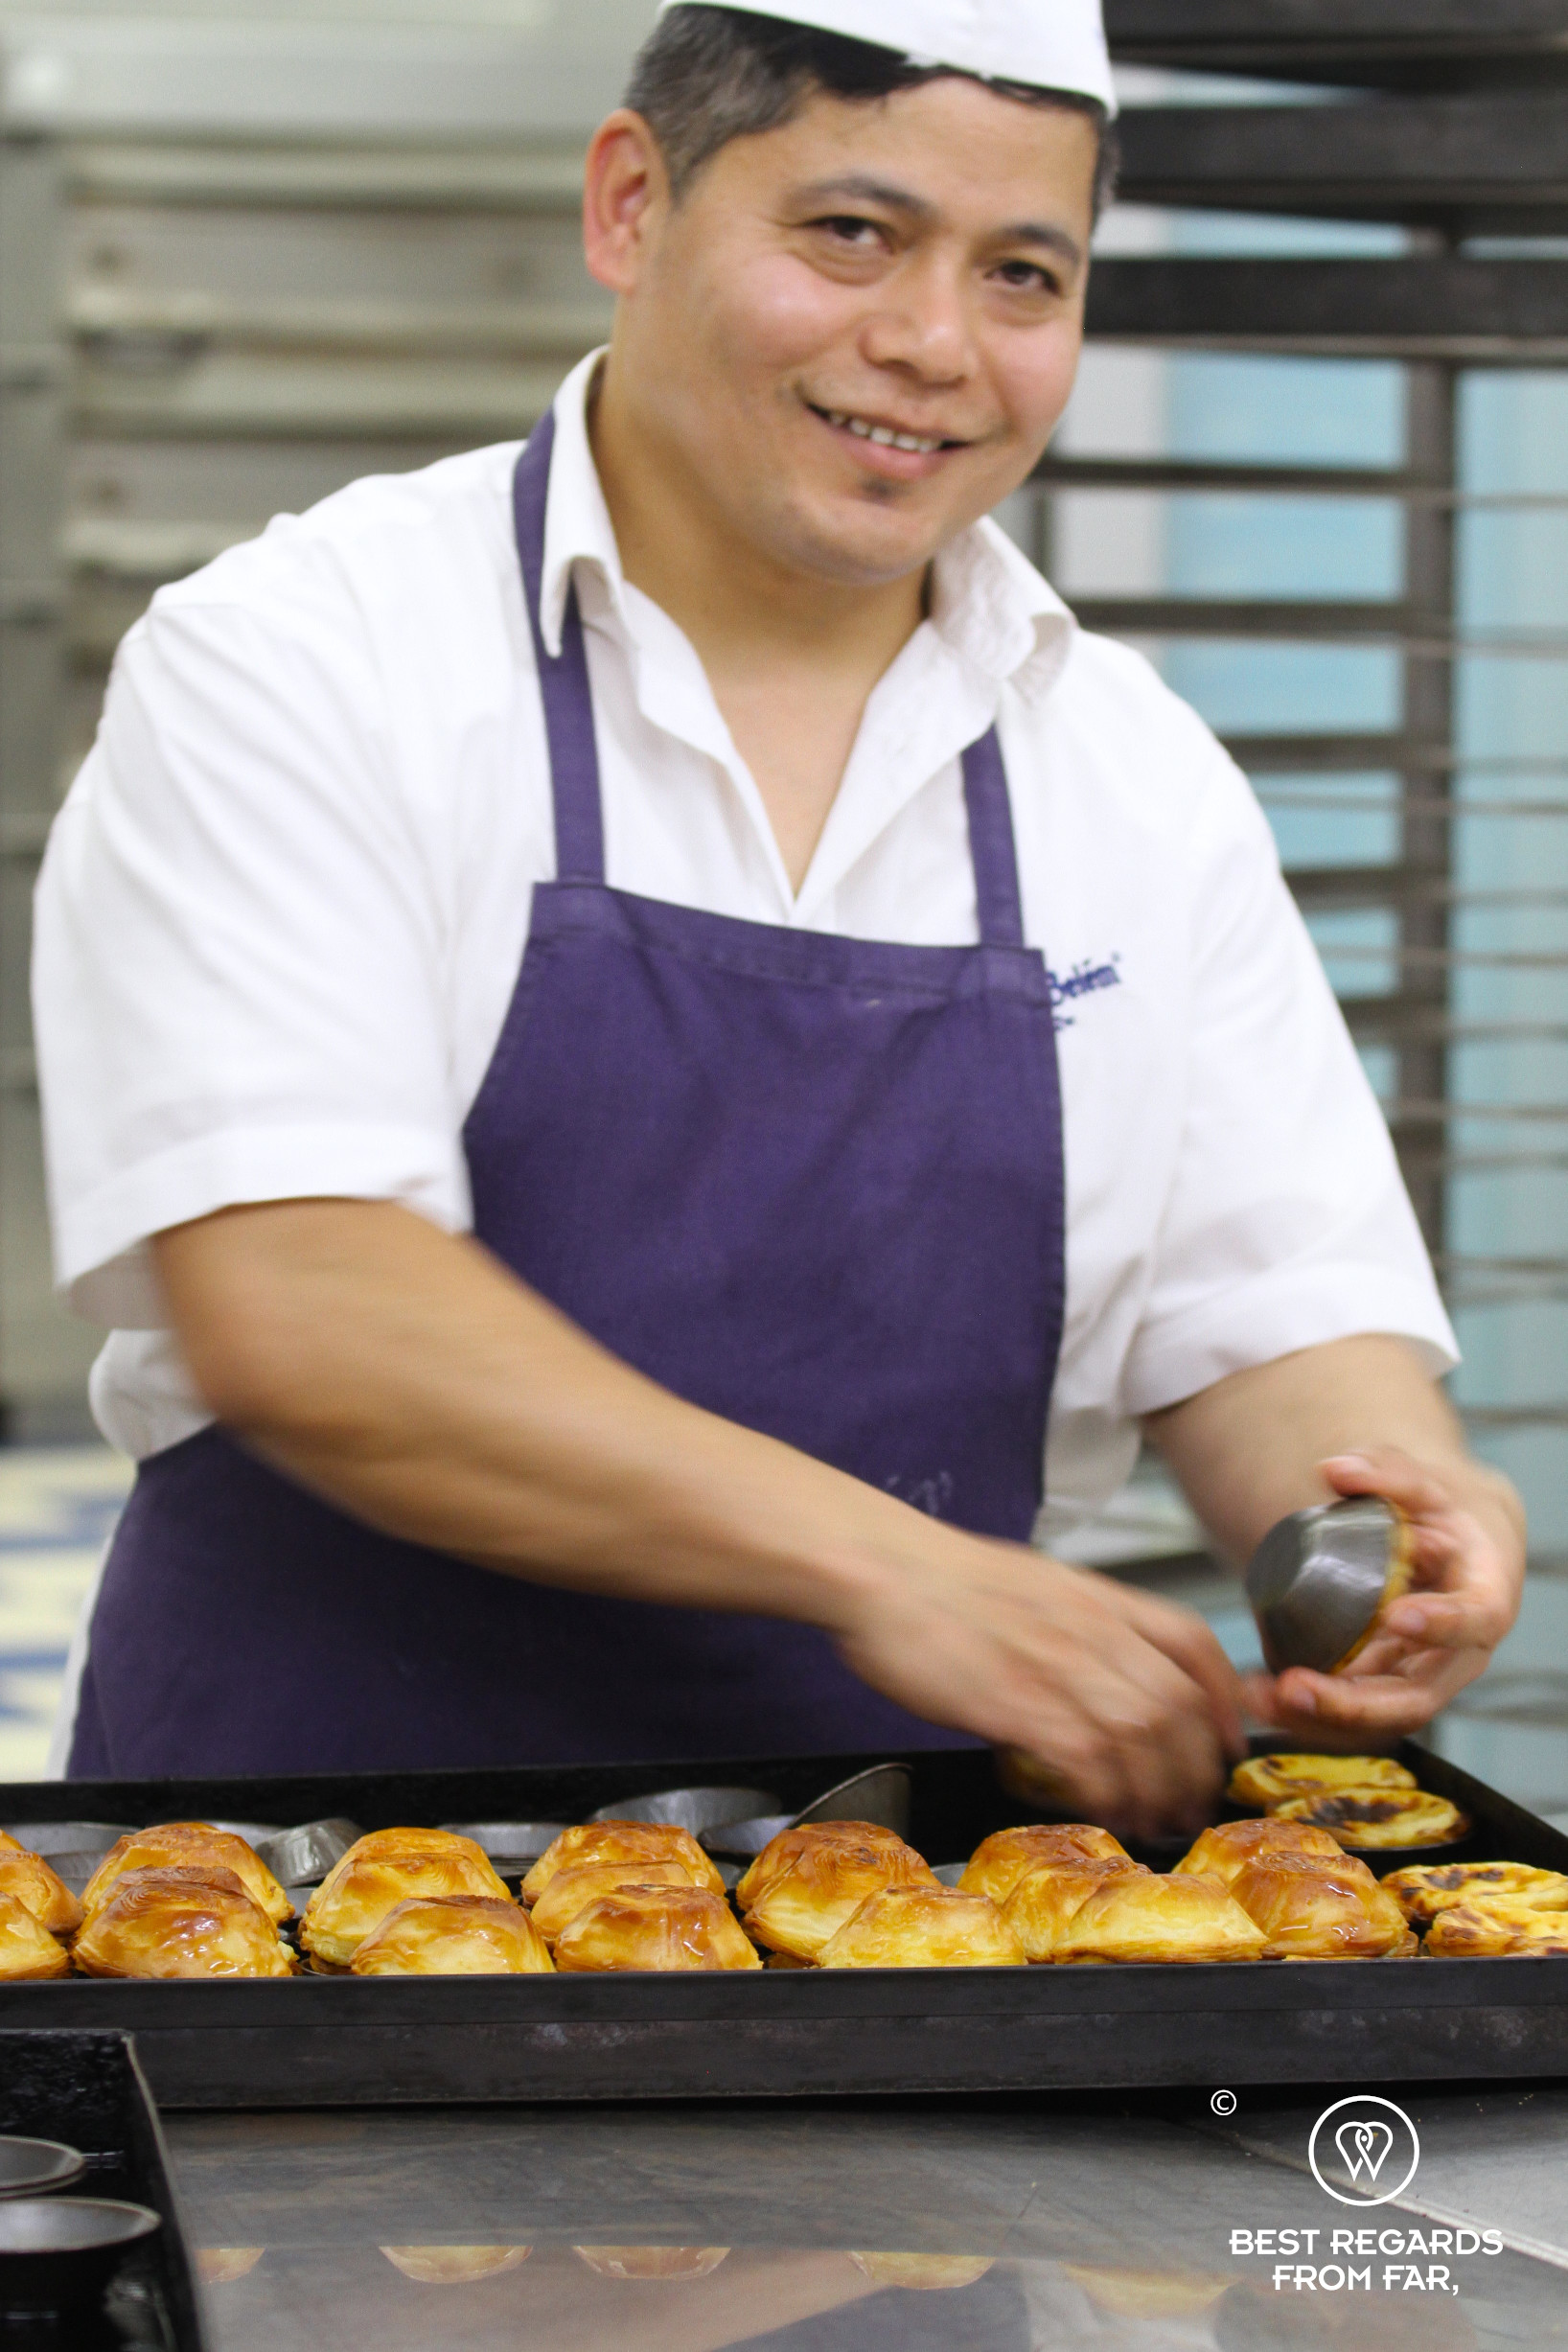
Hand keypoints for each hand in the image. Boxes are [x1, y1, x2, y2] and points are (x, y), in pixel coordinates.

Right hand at [831, 1534, 1247, 1839]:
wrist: (881, 1572)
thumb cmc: (939, 1580)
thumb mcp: (1032, 1583)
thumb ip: (1075, 1621)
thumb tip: (1095, 1661)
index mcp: (1096, 1595)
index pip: (1191, 1641)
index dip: (1225, 1696)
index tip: (1229, 1735)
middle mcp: (1090, 1628)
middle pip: (1178, 1703)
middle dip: (1198, 1763)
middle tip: (1194, 1799)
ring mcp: (1057, 1664)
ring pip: (1144, 1736)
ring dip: (1159, 1788)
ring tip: (1156, 1818)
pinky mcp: (1017, 1702)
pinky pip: (1088, 1759)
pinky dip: (1106, 1793)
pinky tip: (1103, 1809)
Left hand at [1243, 1446, 1524, 1742]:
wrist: (1448, 1544)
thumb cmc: (1442, 1513)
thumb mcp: (1426, 1484)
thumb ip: (1386, 1471)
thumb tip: (1336, 1469)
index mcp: (1484, 1599)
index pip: (1473, 1620)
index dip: (1442, 1624)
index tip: (1398, 1617)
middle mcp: (1455, 1654)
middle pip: (1414, 1696)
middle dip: (1355, 1701)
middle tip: (1297, 1685)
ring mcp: (1416, 1675)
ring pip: (1375, 1715)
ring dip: (1317, 1717)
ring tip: (1262, 1696)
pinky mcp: (1382, 1684)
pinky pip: (1348, 1709)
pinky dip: (1305, 1712)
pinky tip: (1259, 1696)